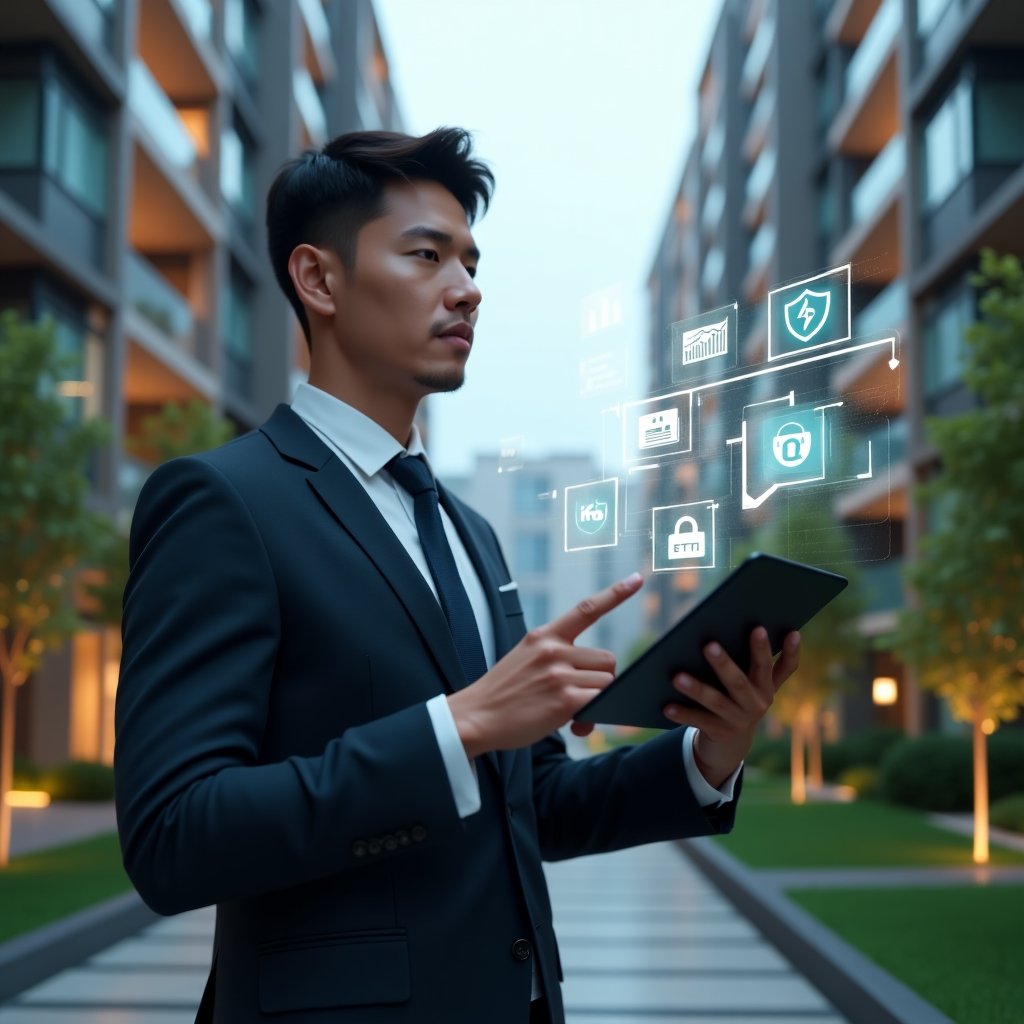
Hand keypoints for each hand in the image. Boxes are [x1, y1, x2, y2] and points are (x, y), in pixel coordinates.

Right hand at [447, 573, 643, 757]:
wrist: (474, 717)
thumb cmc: (502, 693)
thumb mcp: (525, 658)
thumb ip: (557, 657)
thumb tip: (594, 676)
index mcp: (543, 636)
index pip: (587, 609)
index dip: (615, 594)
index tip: (637, 579)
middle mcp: (553, 650)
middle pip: (607, 659)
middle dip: (601, 679)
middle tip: (581, 695)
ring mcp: (559, 674)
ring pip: (606, 683)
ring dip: (596, 700)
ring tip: (572, 714)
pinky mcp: (564, 701)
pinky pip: (599, 703)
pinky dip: (593, 717)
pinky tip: (575, 726)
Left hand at [662, 628, 799, 787]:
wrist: (732, 741)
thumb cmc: (739, 694)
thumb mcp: (753, 681)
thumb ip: (753, 659)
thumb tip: (731, 623)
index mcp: (767, 685)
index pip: (782, 667)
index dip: (787, 650)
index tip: (769, 629)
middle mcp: (758, 703)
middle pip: (739, 682)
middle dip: (724, 664)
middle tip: (709, 646)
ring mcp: (739, 719)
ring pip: (716, 701)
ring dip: (697, 689)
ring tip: (677, 677)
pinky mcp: (720, 732)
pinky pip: (699, 720)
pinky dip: (683, 713)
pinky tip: (667, 706)